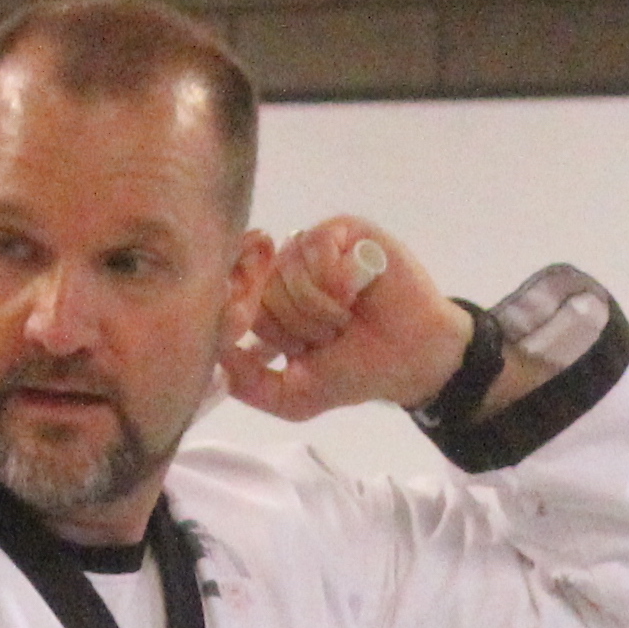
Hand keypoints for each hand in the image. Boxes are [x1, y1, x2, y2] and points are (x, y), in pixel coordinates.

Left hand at [221, 220, 470, 422]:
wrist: (413, 356)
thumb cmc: (357, 372)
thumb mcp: (295, 396)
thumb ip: (248, 385)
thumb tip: (215, 352)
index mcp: (265, 307)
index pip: (231, 302)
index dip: (246, 321)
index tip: (278, 346)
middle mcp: (281, 273)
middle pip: (261, 292)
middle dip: (298, 328)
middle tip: (330, 338)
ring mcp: (309, 248)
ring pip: (287, 272)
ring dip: (322, 310)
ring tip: (348, 318)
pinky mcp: (340, 231)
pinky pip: (316, 248)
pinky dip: (337, 282)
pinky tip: (357, 293)